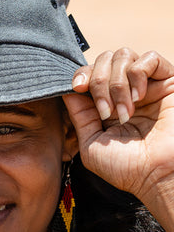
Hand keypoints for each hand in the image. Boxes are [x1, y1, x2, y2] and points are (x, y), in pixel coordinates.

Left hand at [63, 49, 173, 206]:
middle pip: (103, 60)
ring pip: (123, 56)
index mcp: (106, 105)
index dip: (81, 75)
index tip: (77, 87)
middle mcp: (125, 93)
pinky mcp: (168, 82)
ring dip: (117, 84)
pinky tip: (139, 98)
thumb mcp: (91, 145)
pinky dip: (138, 74)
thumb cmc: (126, 168)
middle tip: (105, 112)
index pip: (90, 74)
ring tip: (124, 112)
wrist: (157, 175)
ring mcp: (146, 86)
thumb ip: (79, 116)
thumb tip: (67, 89)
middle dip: (98, 83)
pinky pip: (149, 58)